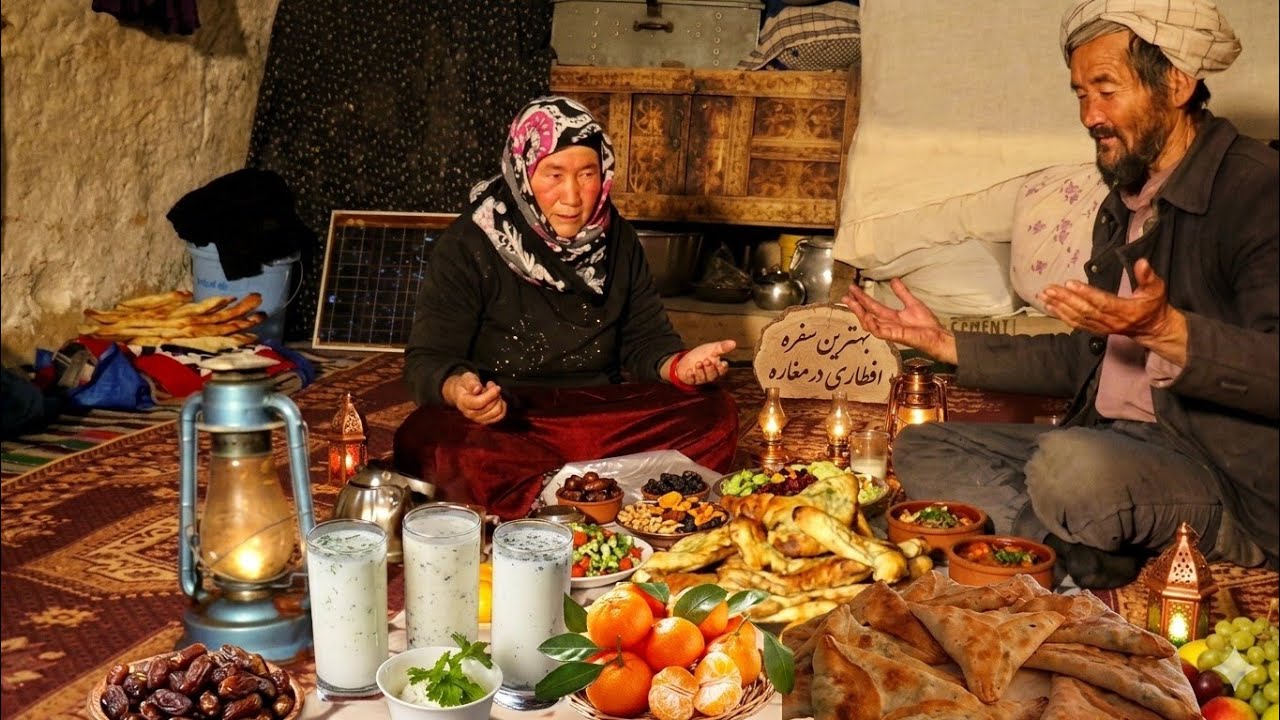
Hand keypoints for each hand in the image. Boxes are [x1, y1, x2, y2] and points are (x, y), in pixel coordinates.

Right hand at [442, 372, 506, 424]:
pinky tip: (498, 399)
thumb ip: (471, 382)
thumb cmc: (465, 384)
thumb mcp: (466, 378)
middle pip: (490, 407)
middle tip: (491, 385)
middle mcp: (470, 413)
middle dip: (495, 395)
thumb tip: (477, 389)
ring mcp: (478, 418)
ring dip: (499, 400)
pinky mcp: (485, 420)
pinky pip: (500, 416)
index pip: (479, 403)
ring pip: (497, 412)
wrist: (461, 393)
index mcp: (464, 403)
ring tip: (494, 392)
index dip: (490, 395)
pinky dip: (502, 407)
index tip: (496, 387)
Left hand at [674, 339, 735, 385]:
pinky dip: (690, 376)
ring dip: (700, 371)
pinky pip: (691, 380)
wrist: (686, 359)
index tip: (723, 362)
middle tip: (706, 360)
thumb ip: (722, 347)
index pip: (722, 370)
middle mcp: (710, 375)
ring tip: (698, 363)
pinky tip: (689, 371)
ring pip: (703, 378)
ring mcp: (700, 378)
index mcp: (717, 368)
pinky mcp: (691, 380)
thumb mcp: (712, 348)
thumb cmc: (702, 354)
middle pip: (713, 375)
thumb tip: (734, 343)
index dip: (723, 367)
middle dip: (710, 368)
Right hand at [841, 279, 956, 364]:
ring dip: (860, 314)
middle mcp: (887, 324)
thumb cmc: (926, 324)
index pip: (872, 306)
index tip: (853, 288)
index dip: (862, 298)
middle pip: (867, 314)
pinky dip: (872, 324)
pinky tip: (867, 316)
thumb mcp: (912, 303)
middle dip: (856, 306)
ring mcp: (889, 331)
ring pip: (869, 323)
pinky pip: (879, 331)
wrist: (937, 335)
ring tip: (852, 303)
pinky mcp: (894, 336)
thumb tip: (894, 280)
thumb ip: (902, 293)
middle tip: (845, 296)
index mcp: (891, 317)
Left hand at [1038, 259, 1187, 363]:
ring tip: (1045, 296)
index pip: (1102, 302)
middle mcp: (1110, 321)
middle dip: (1066, 299)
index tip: (1070, 283)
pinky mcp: (1096, 329)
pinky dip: (1062, 316)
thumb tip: (1142, 262)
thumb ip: (1148, 277)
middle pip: (1085, 310)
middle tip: (1050, 289)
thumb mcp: (1156, 289)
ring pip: (1077, 318)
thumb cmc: (1153, 305)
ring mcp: (1102, 327)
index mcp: (1125, 310)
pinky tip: (1050, 308)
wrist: (1152, 328)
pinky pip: (1076, 324)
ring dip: (1059, 307)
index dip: (1086, 294)